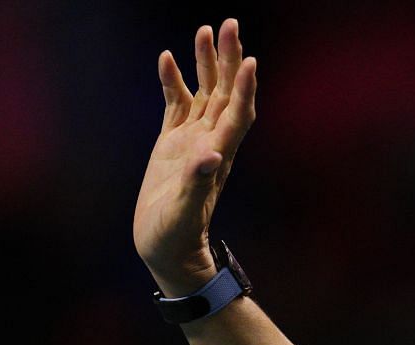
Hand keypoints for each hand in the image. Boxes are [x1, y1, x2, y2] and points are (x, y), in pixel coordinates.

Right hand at [133, 19, 256, 295]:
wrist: (166, 249)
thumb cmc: (177, 236)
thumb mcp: (185, 210)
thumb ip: (198, 182)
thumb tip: (211, 154)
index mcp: (217, 154)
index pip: (237, 113)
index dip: (244, 88)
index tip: (248, 60)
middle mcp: (210, 142)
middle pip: (226, 93)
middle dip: (228, 59)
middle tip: (230, 24)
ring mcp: (192, 141)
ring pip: (204, 93)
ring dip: (207, 63)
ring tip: (206, 30)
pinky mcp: (172, 144)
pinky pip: (177, 104)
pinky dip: (174, 81)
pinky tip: (168, 58)